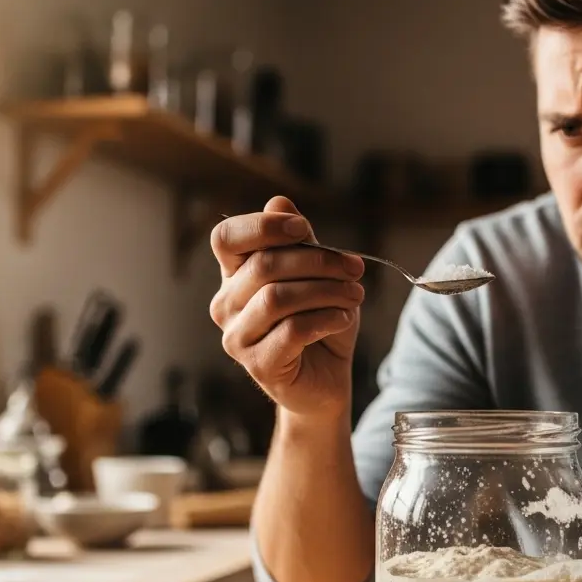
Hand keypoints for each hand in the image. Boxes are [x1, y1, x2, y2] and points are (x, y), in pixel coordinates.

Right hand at [209, 196, 365, 418]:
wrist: (326, 381)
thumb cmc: (319, 323)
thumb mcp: (317, 276)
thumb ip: (298, 243)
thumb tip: (279, 201)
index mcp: (234, 275)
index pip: (226, 237)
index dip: (262, 226)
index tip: (303, 228)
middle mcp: (226, 304)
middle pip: (263, 265)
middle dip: (318, 261)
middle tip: (355, 268)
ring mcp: (236, 337)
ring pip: (277, 298)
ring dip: (326, 291)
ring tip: (355, 295)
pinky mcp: (257, 365)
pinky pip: (292, 331)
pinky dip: (326, 319)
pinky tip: (344, 319)